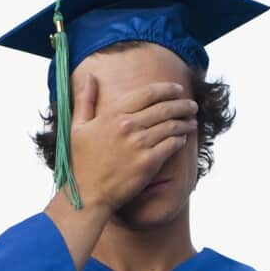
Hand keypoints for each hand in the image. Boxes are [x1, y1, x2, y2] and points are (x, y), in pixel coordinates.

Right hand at [69, 76, 196, 211]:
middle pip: (165, 108)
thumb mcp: (77, 127)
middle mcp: (128, 126)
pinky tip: (183, 139)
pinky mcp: (149, 162)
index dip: (167, 89)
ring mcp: (140, 144)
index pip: (148, 93)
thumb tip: (89, 77)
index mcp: (113, 114)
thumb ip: (86, 100)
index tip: (178, 89)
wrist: (87, 193)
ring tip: (192, 121)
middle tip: (192, 106)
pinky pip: (172, 145)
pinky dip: (181, 140)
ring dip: (185, 122)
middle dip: (183, 105)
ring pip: (172, 126)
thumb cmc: (80, 161)